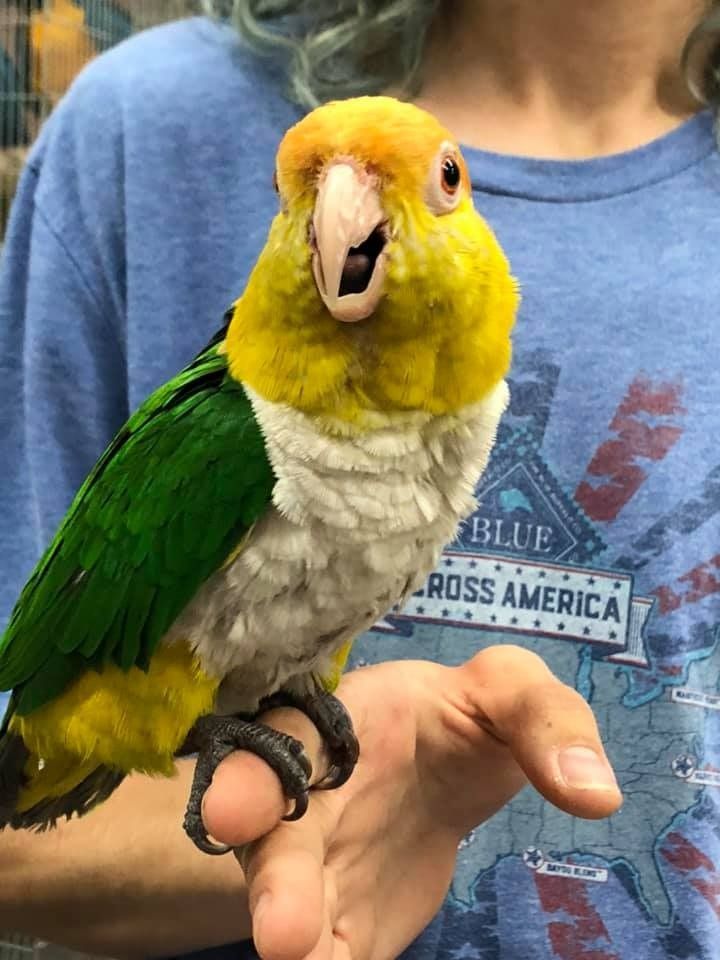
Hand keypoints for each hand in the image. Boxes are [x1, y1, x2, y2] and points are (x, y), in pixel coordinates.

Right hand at [202, 647, 621, 959]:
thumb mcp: (508, 691)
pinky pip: (331, 950)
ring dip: (296, 942)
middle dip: (277, 883)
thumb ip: (546, 721)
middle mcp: (306, 800)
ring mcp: (317, 868)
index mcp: (332, 726)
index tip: (232, 815)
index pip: (279, 741)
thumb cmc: (459, 718)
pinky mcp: (343, 921)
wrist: (434, 769)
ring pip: (292, 908)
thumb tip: (597, 794)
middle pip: (275, 840)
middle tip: (283, 935)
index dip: (248, 777)